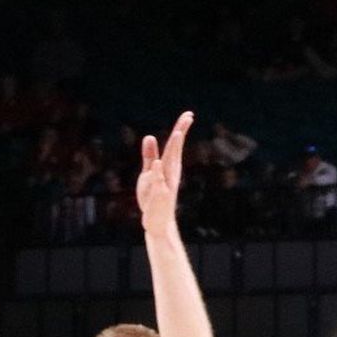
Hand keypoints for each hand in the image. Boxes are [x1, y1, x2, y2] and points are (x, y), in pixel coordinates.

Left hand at [135, 111, 193, 231]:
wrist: (157, 221)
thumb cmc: (153, 197)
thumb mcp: (148, 173)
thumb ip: (149, 156)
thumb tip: (150, 136)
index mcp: (169, 166)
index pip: (175, 145)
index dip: (181, 129)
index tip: (188, 114)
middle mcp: (171, 172)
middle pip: (175, 149)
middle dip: (180, 133)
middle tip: (188, 117)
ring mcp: (166, 183)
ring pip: (170, 163)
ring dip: (174, 149)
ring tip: (177, 134)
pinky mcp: (159, 195)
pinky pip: (158, 182)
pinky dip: (157, 173)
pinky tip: (158, 163)